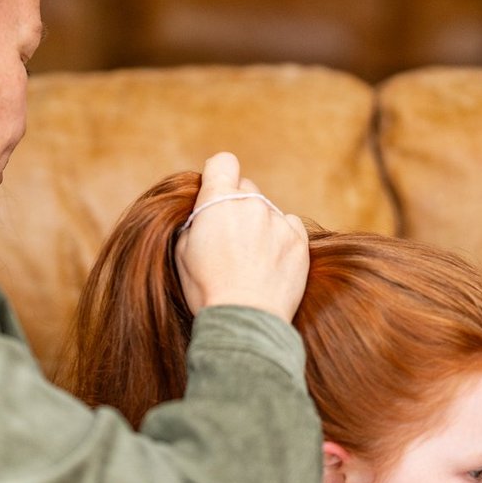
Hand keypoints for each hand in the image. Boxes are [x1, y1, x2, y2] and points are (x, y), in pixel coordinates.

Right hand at [175, 152, 309, 323]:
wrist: (245, 321)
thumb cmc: (207, 289)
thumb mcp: (182, 252)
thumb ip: (195, 221)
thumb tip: (203, 211)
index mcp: (218, 201)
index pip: (223, 162)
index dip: (218, 175)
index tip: (216, 193)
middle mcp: (251, 203)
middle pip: (246, 187)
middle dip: (237, 206)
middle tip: (230, 238)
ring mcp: (278, 220)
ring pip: (267, 210)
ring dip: (259, 225)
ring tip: (251, 260)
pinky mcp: (299, 240)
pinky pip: (289, 225)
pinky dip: (281, 237)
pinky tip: (270, 262)